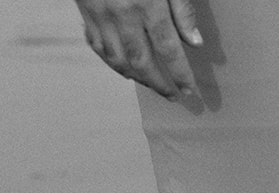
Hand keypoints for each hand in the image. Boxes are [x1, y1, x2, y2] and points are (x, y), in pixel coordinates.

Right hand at [74, 0, 203, 101]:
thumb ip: (181, 9)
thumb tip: (194, 42)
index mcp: (146, 4)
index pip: (168, 50)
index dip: (181, 74)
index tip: (190, 91)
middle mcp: (121, 13)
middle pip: (142, 62)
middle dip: (159, 84)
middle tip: (173, 97)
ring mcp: (99, 13)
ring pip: (118, 59)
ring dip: (137, 78)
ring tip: (153, 85)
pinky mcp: (85, 10)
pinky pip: (97, 46)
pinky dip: (112, 62)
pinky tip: (125, 68)